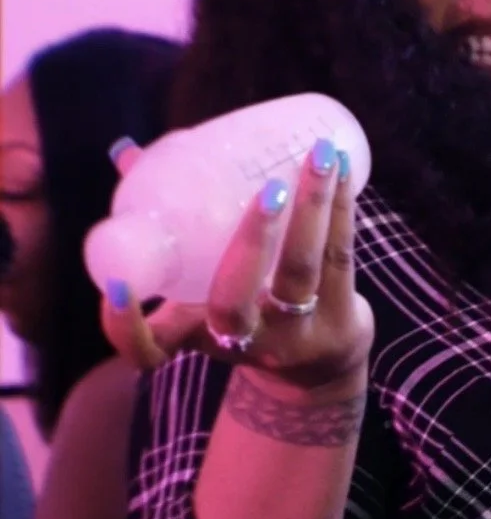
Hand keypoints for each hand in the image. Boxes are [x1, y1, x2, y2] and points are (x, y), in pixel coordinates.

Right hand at [100, 143, 373, 392]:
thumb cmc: (243, 310)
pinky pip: (340, 257)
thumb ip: (165, 228)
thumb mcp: (198, 288)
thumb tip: (128, 155)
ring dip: (313, 207)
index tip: (117, 287)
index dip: (126, 328)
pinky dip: (342, 209)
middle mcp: (244, 343)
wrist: (319, 364)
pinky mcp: (342, 318)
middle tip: (266, 188)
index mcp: (196, 336)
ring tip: (320, 154)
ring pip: (303, 270)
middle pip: (236, 302)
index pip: (148, 350)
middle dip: (249, 243)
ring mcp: (296, 334)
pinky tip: (344, 169)